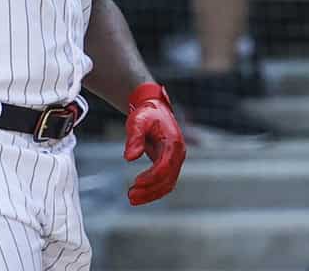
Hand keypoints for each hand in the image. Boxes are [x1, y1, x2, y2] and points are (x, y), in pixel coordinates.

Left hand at [123, 83, 185, 205]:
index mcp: (173, 143)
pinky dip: (153, 191)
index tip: (136, 182)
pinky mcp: (170, 165)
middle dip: (150, 190)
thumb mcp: (137, 122)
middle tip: (130, 196)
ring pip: (167, 185)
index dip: (151, 176)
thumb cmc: (146, 114)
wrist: (154, 109)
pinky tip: (139, 195)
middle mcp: (178, 154)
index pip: (165, 166)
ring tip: (131, 199)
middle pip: (167, 179)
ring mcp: (176, 160)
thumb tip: (130, 158)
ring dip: (151, 194)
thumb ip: (134, 138)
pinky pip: (164, 183)